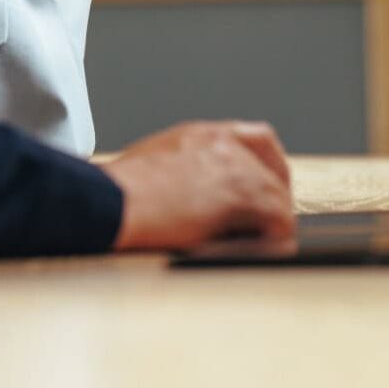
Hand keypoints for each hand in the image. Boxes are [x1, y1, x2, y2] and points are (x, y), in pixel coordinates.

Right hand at [99, 120, 294, 250]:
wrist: (110, 200)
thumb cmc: (118, 192)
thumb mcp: (153, 164)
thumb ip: (182, 171)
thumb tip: (191, 200)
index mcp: (200, 135)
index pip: (257, 138)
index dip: (270, 166)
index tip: (270, 188)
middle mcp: (221, 143)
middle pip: (274, 168)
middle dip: (274, 199)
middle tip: (269, 226)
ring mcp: (233, 166)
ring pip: (279, 197)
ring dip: (272, 223)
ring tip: (259, 246)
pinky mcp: (239, 194)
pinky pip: (279, 221)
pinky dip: (274, 239)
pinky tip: (259, 252)